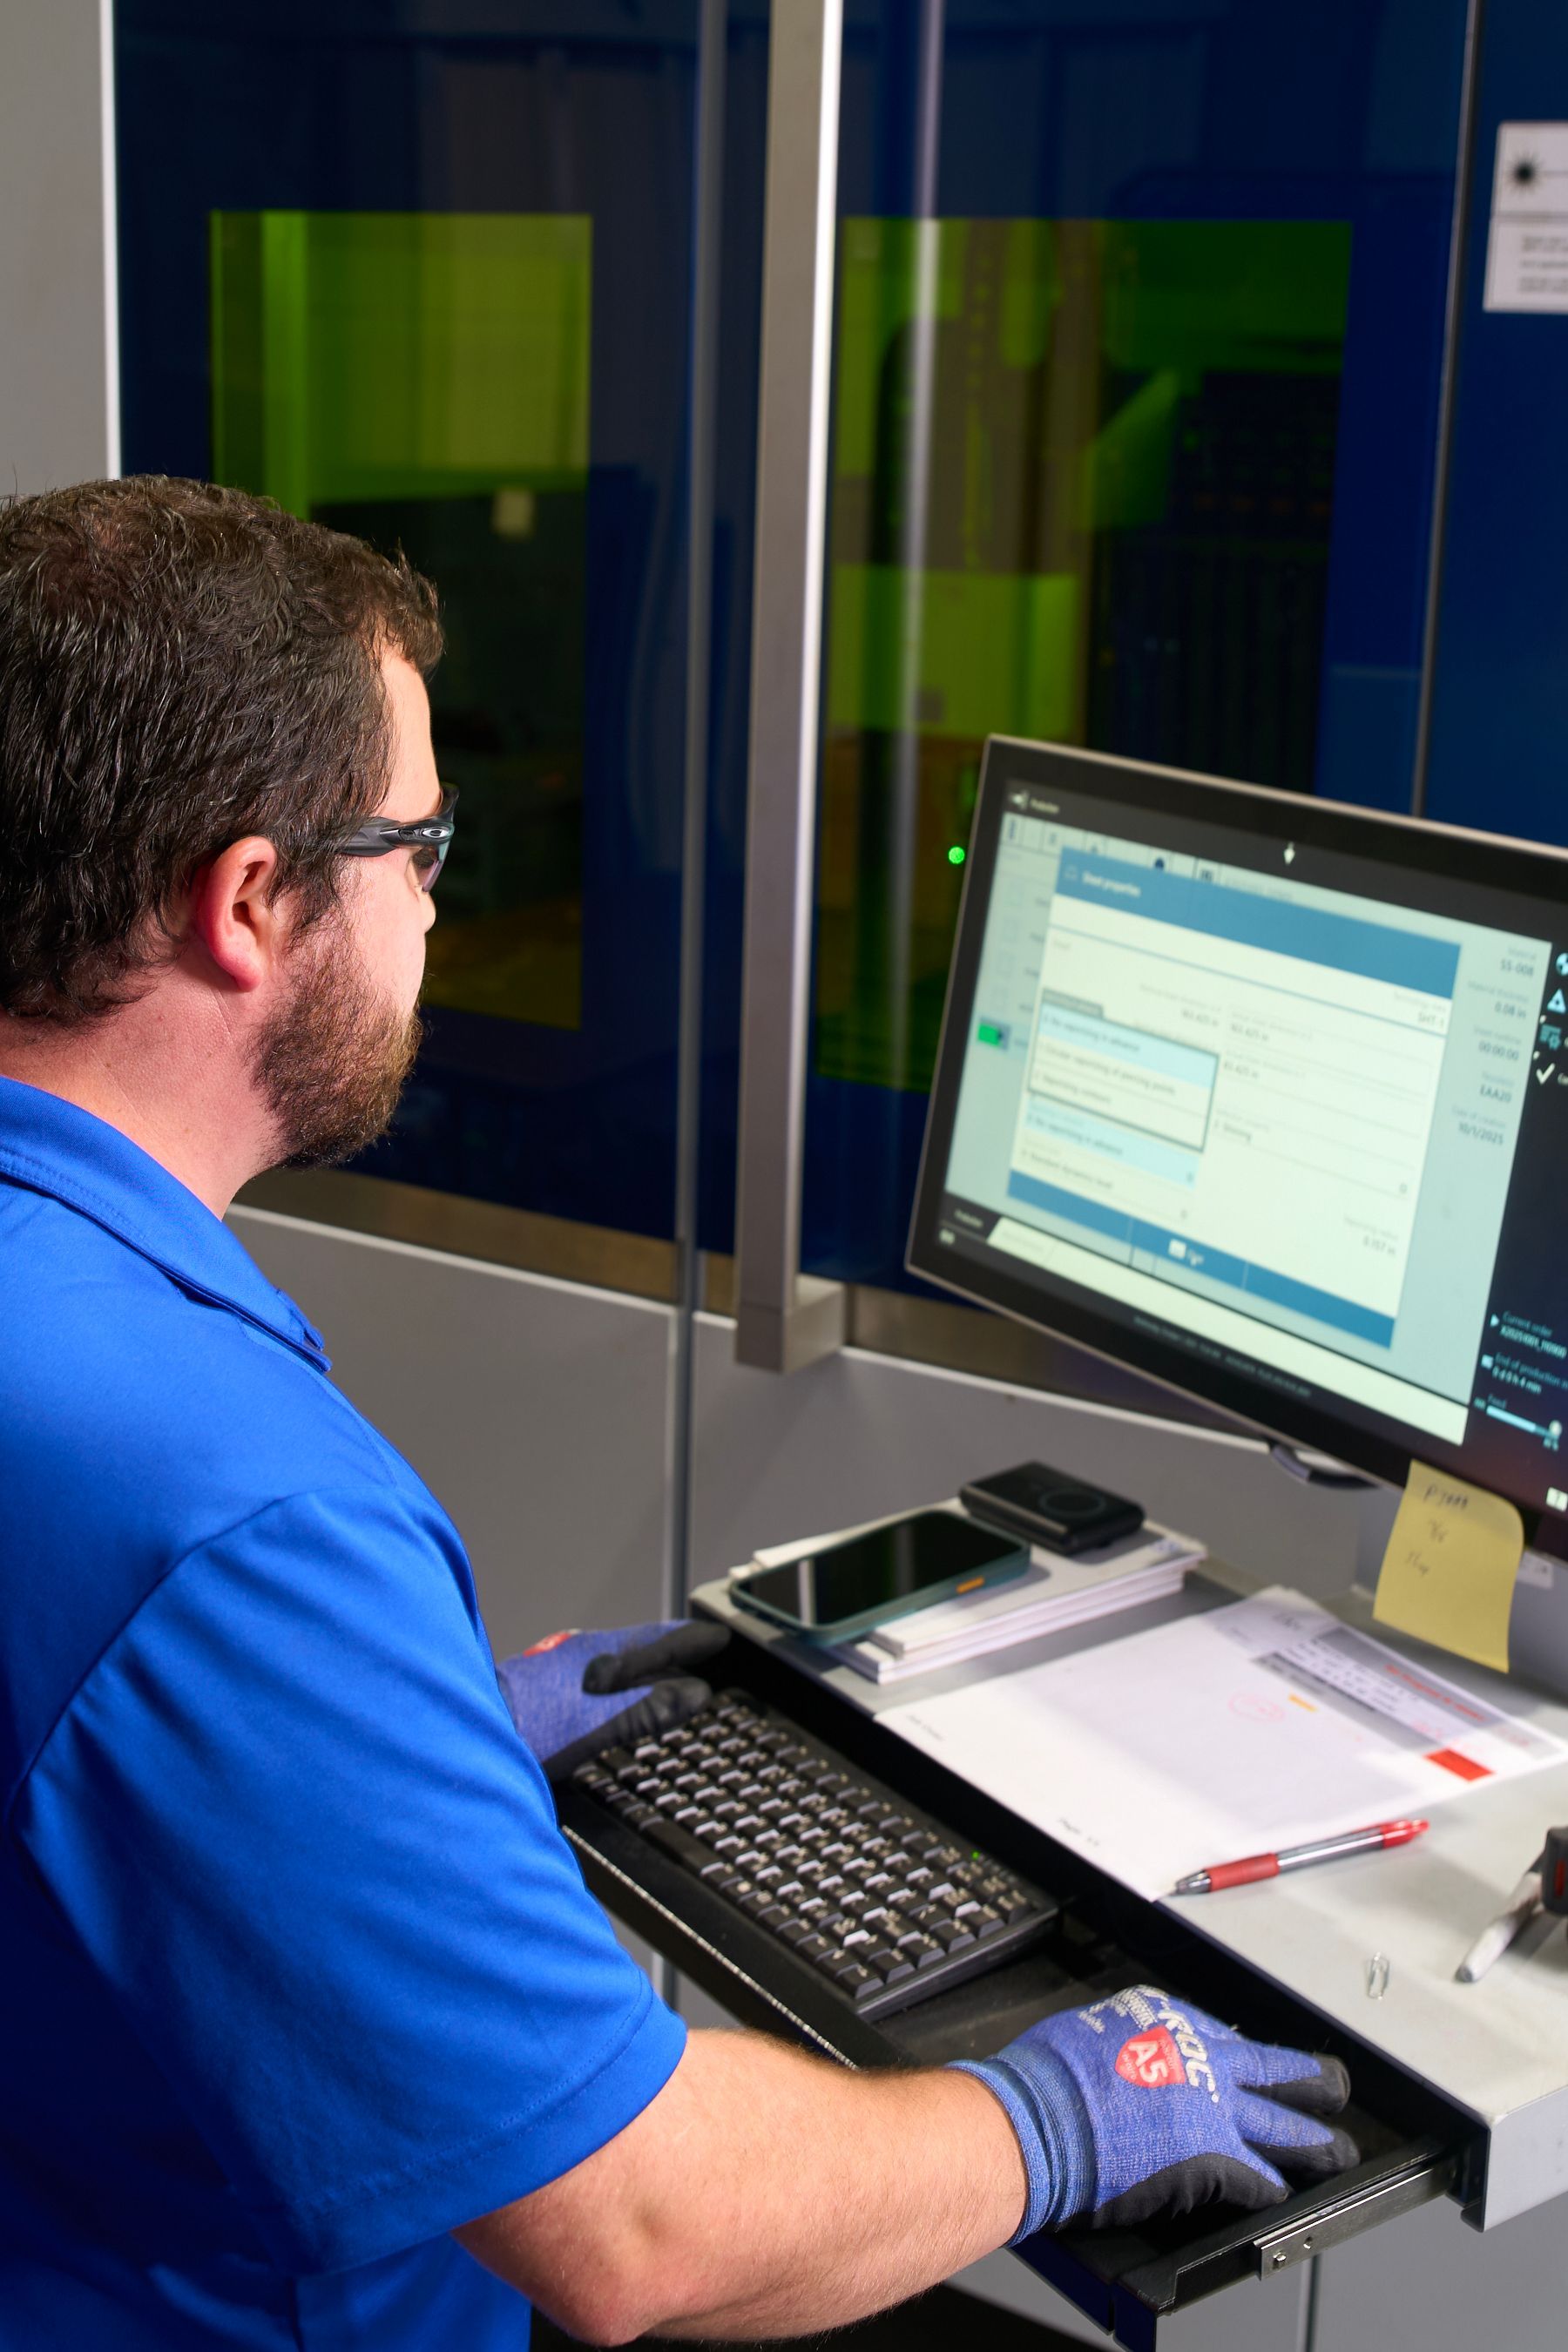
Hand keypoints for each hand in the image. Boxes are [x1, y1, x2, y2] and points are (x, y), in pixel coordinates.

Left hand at [497, 1620, 728, 1780]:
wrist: (458, 1731)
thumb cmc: (527, 1728)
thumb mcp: (599, 1723)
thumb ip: (649, 1708)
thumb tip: (697, 1693)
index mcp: (601, 1653)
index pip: (661, 1637)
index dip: (694, 1640)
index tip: (719, 1637)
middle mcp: (580, 1652)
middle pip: (639, 1646)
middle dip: (672, 1651)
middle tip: (700, 1655)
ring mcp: (558, 1667)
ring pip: (614, 1662)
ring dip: (643, 1669)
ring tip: (665, 1679)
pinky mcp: (540, 1686)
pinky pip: (593, 1677)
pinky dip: (616, 1685)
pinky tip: (610, 1702)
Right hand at [954, 1984, 1356, 2235]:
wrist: (1040, 2120)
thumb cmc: (1047, 2077)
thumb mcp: (1092, 2029)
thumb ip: (1129, 2047)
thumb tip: (1133, 2062)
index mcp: (1170, 2017)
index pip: (1225, 2037)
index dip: (1243, 2061)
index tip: (1253, 2068)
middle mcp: (1202, 2055)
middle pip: (1274, 2071)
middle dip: (1310, 2083)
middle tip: (1333, 2088)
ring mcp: (1216, 2108)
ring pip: (1283, 2128)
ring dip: (1314, 2145)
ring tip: (1336, 2153)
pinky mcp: (1217, 2158)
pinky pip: (1259, 2179)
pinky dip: (1270, 2190)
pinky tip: (1280, 2196)